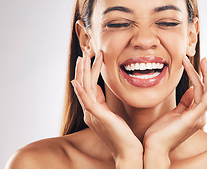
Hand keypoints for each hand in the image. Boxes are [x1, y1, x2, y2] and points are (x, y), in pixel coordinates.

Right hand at [71, 51, 142, 166]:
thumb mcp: (110, 113)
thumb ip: (102, 101)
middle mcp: (89, 112)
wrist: (128, 152)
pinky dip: (82, 90)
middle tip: (85, 53)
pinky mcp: (99, 117)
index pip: (88, 87)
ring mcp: (93, 115)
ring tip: (85, 58)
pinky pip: (88, 101)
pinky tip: (79, 80)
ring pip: (84, 89)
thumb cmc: (122, 134)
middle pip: (83, 85)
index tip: (92, 58)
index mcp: (93, 110)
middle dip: (84, 68)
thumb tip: (97, 87)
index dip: (88, 72)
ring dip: (84, 73)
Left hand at [143, 55, 206, 155]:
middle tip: (204, 59)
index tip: (192, 64)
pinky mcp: (192, 119)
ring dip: (205, 75)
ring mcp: (197, 117)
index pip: (201, 92)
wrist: (153, 147)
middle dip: (205, 73)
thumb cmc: (161, 131)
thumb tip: (191, 89)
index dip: (199, 77)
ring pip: (206, 92)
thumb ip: (185, 102)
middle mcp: (199, 115)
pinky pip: (204, 101)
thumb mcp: (174, 112)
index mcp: (195, 114)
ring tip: (203, 61)